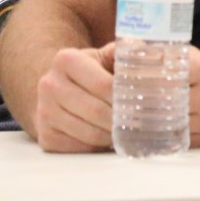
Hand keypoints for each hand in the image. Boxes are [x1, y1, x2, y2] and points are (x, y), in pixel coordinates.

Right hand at [33, 44, 199, 152]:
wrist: (59, 89)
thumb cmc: (92, 72)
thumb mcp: (106, 56)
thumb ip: (127, 53)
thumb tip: (156, 54)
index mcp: (66, 59)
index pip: (102, 84)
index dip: (125, 98)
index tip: (145, 106)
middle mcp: (49, 84)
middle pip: (95, 111)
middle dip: (122, 120)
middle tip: (143, 125)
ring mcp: (43, 111)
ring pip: (88, 133)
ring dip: (113, 136)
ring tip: (130, 133)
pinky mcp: (45, 134)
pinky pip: (78, 147)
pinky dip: (98, 147)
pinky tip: (110, 139)